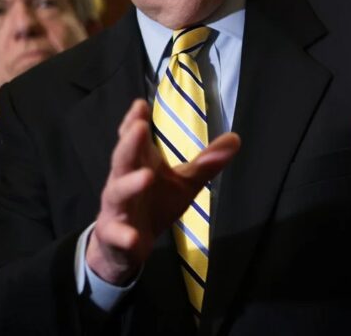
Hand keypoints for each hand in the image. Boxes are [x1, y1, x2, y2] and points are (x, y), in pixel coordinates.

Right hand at [86, 99, 239, 283]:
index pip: (134, 139)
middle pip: (123, 159)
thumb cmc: (155, 204)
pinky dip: (124, 235)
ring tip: (146, 176)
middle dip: (130, 143)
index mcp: (139, 164)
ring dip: (130, 184)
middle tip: (140, 127)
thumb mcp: (184, 183)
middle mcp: (123, 181)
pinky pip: (117, 234)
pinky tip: (133, 237)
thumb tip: (236, 137)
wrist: (125, 246)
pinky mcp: (114, 235)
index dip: (134, 122)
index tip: (141, 105)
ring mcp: (116, 208)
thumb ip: (206, 163)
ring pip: (118, 193)